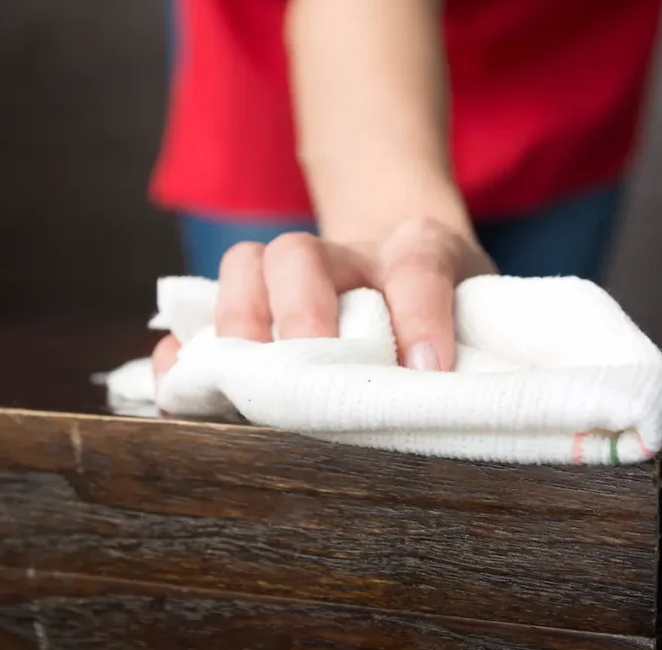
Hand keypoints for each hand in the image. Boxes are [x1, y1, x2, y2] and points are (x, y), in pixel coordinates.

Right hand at [152, 217, 495, 382]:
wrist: (401, 248)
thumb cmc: (448, 300)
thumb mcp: (479, 311)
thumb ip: (477, 349)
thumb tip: (459, 414)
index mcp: (414, 250)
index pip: (417, 264)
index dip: (421, 314)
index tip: (428, 370)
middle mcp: (345, 256)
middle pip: (301, 254)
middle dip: (302, 314)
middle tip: (314, 371)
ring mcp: (290, 273)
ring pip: (246, 266)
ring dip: (236, 324)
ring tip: (241, 383)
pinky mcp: (252, 301)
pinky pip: (201, 309)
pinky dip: (186, 349)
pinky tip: (182, 388)